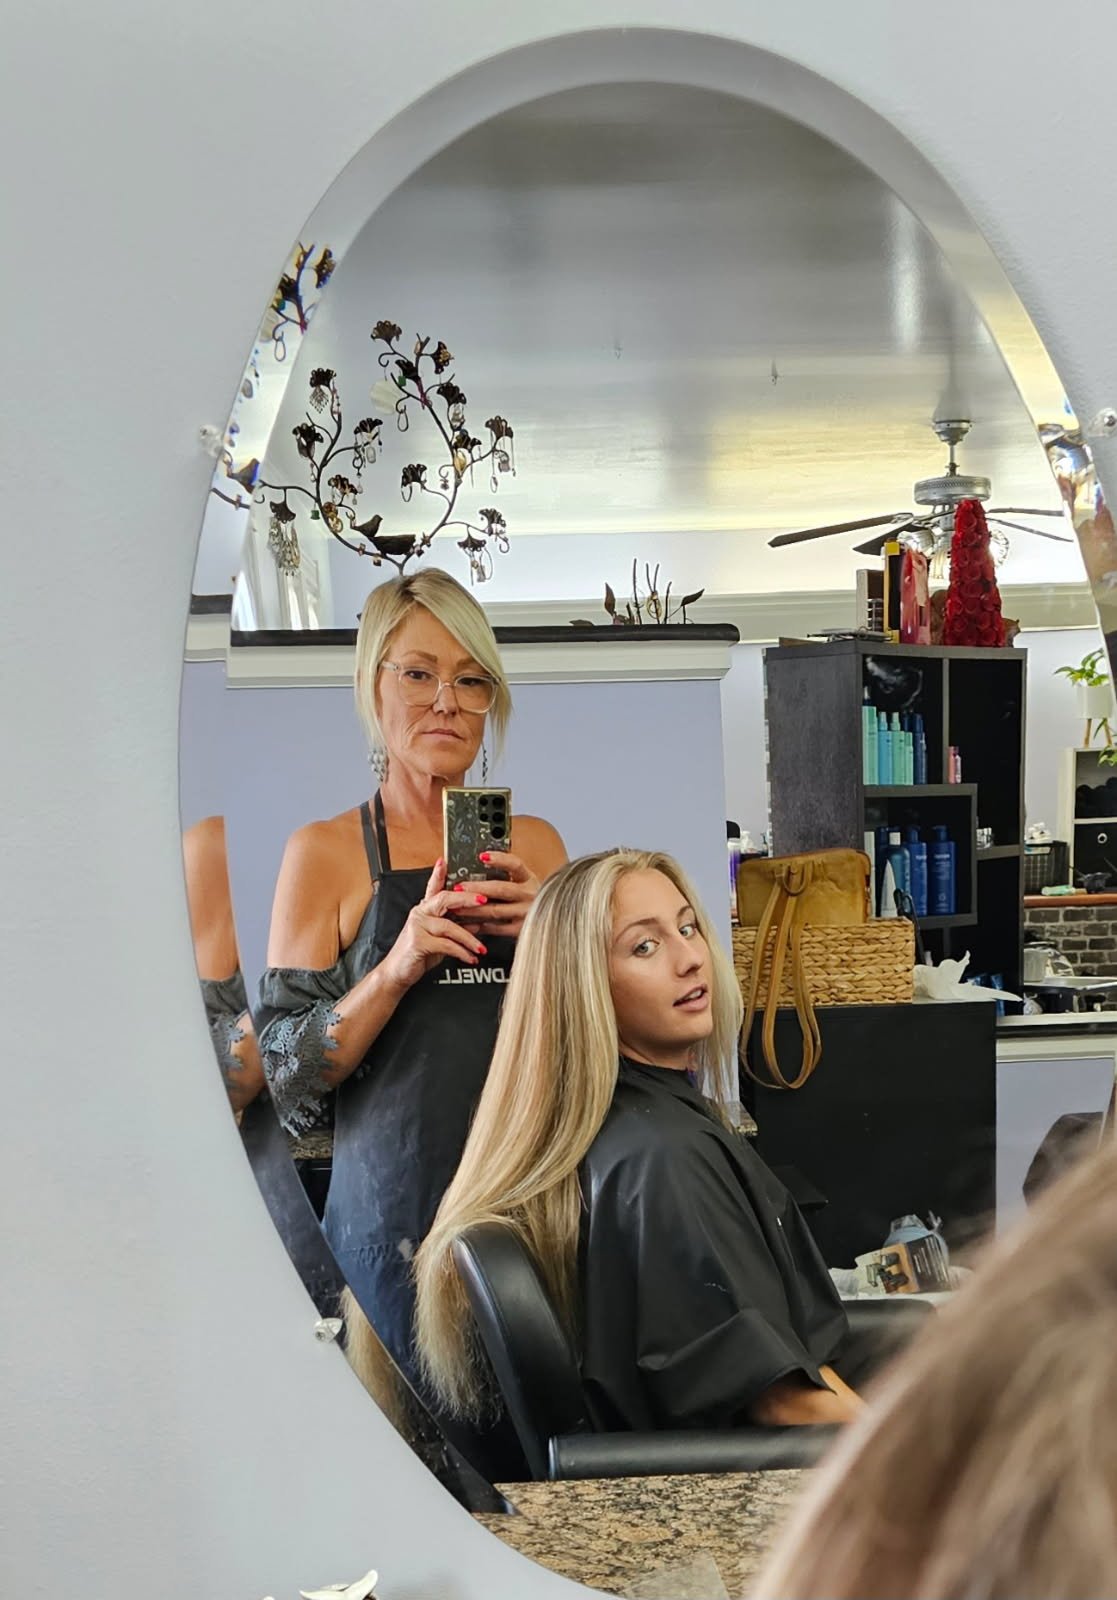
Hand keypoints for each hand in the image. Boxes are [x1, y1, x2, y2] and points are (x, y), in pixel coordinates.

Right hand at [379, 859, 488, 991]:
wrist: (398, 973)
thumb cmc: (418, 954)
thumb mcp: (440, 938)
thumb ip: (456, 928)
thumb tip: (477, 922)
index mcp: (425, 909)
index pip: (433, 886)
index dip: (439, 873)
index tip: (445, 860)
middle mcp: (420, 914)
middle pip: (445, 899)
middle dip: (467, 898)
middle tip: (484, 901)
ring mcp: (417, 927)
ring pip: (450, 926)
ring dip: (469, 939)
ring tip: (481, 948)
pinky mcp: (418, 942)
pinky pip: (446, 944)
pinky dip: (461, 952)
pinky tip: (470, 958)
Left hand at [445, 850, 540, 939]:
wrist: (552, 924)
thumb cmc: (529, 901)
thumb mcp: (524, 885)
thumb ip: (507, 877)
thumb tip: (478, 865)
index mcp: (530, 879)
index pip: (515, 865)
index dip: (499, 859)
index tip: (482, 856)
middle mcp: (530, 895)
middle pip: (501, 889)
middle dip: (477, 887)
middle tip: (458, 886)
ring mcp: (526, 913)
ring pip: (495, 910)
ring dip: (472, 909)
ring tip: (456, 907)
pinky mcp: (520, 930)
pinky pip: (496, 928)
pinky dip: (479, 926)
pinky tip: (467, 924)